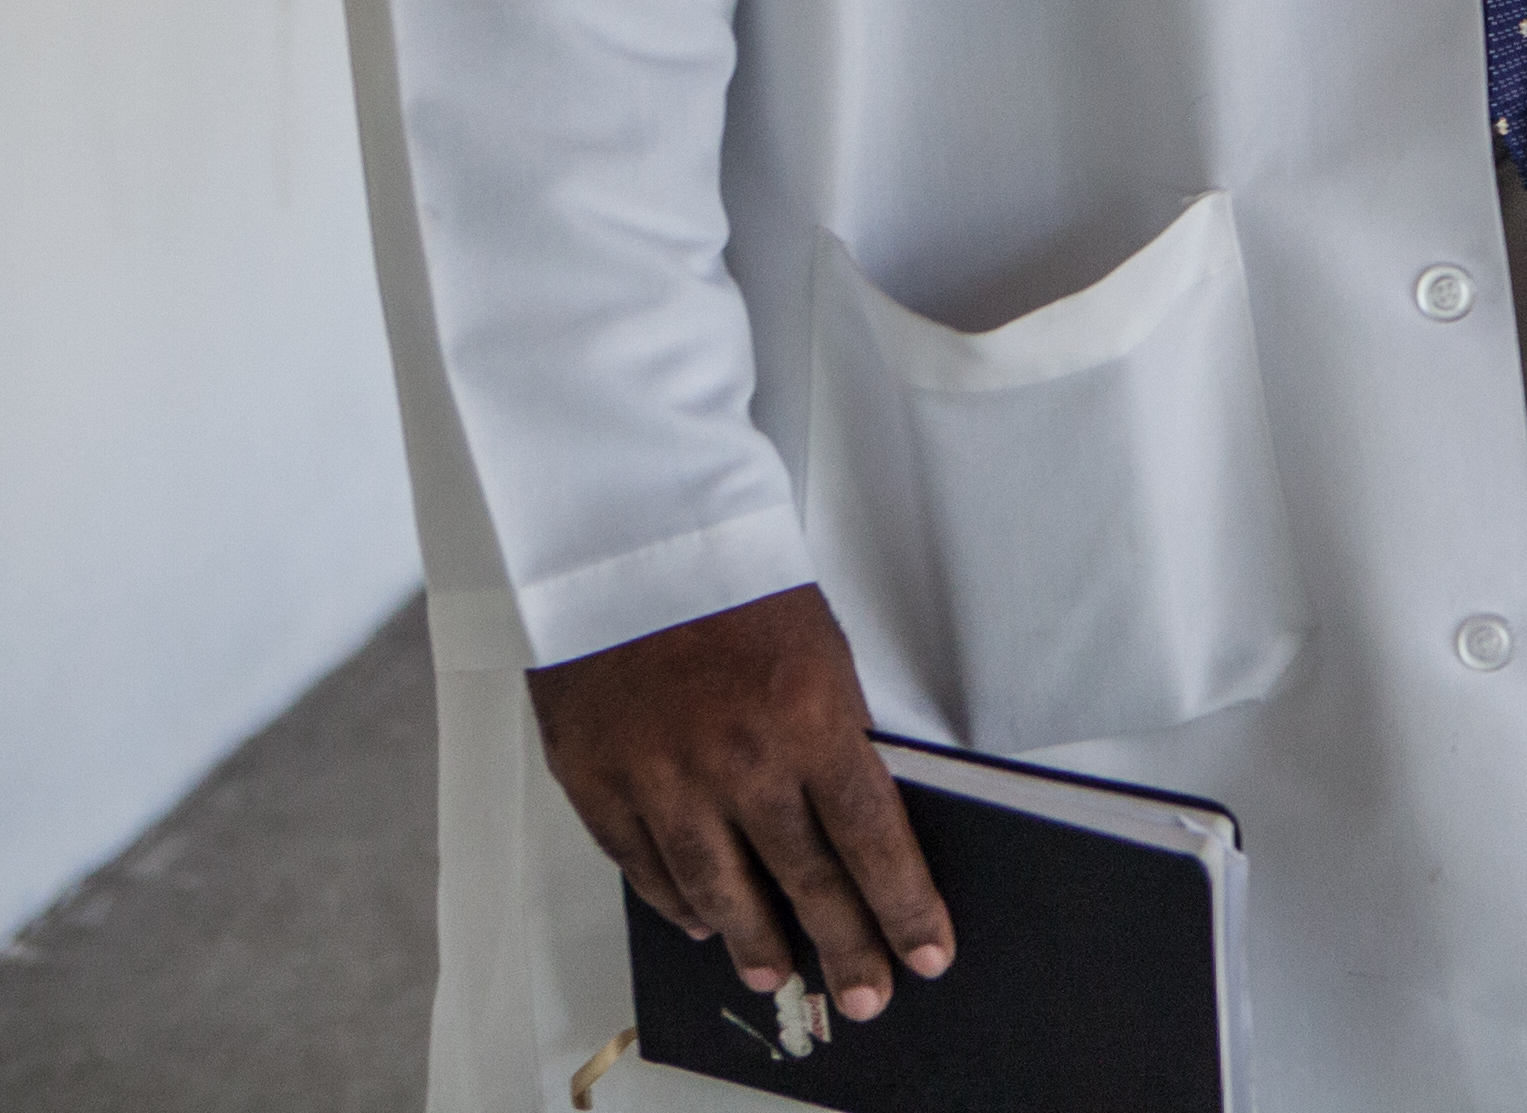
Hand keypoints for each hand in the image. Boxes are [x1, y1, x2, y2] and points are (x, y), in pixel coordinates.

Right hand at [527, 586, 953, 1019]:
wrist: (623, 532)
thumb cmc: (728, 575)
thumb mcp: (816, 646)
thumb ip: (831, 735)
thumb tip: (849, 820)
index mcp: (808, 716)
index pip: (872, 839)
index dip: (903, 905)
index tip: (928, 949)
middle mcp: (738, 760)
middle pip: (805, 880)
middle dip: (846, 945)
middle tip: (868, 994)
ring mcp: (662, 776)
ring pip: (720, 889)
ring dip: (756, 940)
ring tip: (780, 971)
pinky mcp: (599, 779)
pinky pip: (645, 866)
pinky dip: (677, 902)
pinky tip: (700, 922)